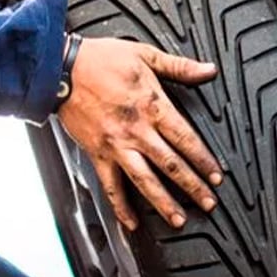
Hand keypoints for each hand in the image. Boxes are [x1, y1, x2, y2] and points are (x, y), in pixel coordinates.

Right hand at [56, 37, 222, 230]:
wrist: (60, 69)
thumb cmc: (99, 60)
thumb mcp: (145, 54)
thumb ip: (180, 66)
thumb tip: (209, 70)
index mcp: (152, 106)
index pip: (186, 139)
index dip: (204, 160)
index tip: (216, 176)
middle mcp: (136, 131)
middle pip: (171, 165)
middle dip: (193, 187)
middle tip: (208, 203)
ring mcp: (116, 145)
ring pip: (144, 181)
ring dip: (163, 203)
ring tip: (178, 219)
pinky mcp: (97, 154)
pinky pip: (111, 185)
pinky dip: (120, 206)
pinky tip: (130, 222)